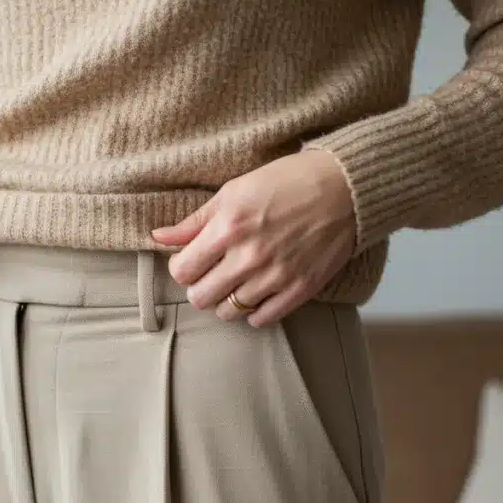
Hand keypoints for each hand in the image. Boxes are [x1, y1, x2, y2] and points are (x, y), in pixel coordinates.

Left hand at [151, 149, 355, 326]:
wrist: (343, 188)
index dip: (182, 268)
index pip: (182, 271)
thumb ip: (194, 221)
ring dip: (226, 300)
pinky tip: (257, 293)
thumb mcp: (233, 191)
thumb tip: (159, 237)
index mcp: (228, 228)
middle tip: (211, 274)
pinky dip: (253, 312)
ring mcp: (276, 277)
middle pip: (200, 298)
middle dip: (200, 287)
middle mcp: (249, 256)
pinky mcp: (300, 290)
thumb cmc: (285, 182)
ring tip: (236, 282)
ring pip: (228, 313)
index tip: (192, 260)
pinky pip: (261, 320)